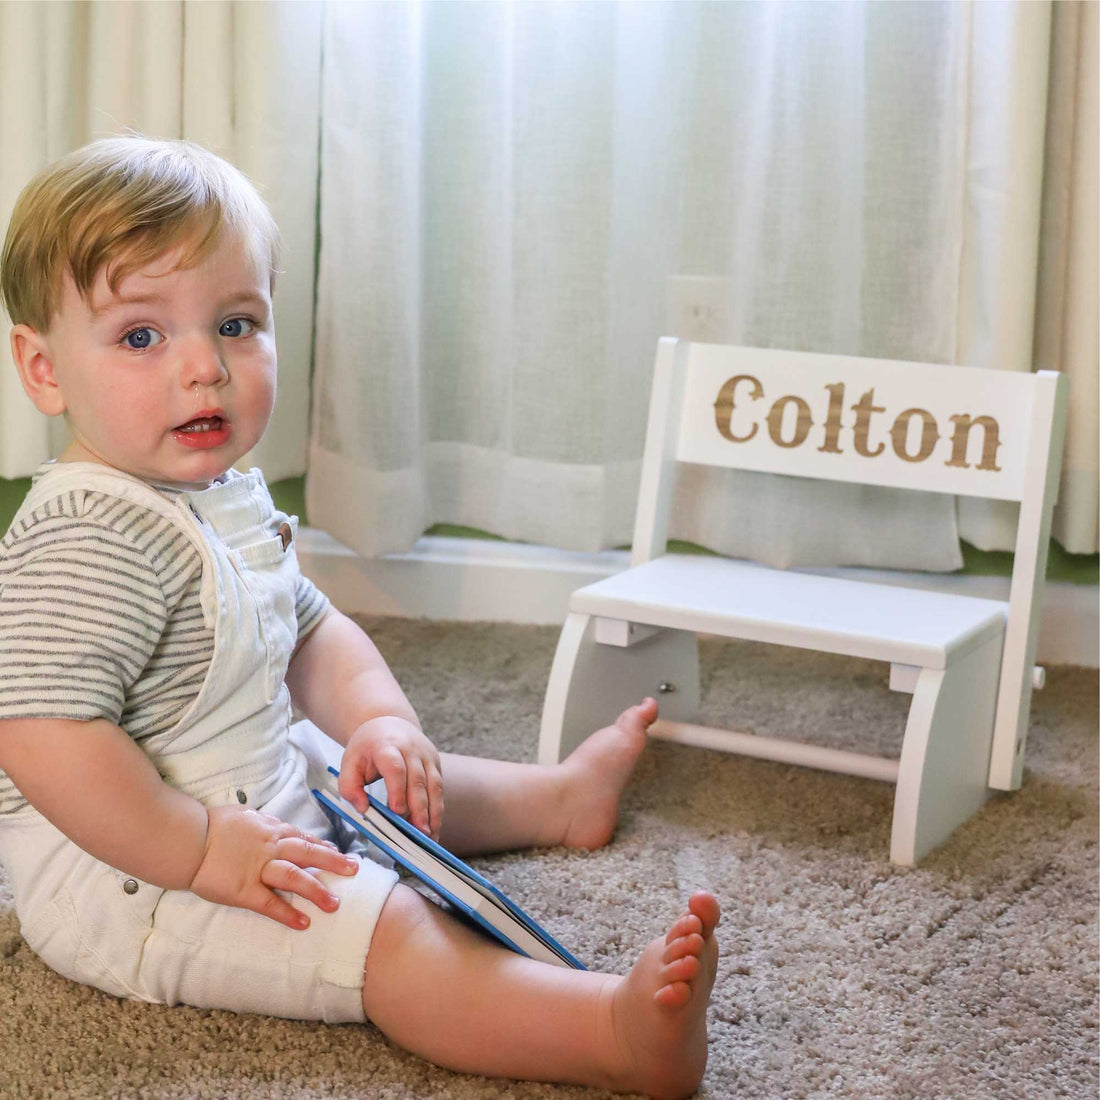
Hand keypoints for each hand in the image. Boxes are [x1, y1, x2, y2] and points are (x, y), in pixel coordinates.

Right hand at [189, 805, 358, 929]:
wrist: (188, 841)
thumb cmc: (213, 826)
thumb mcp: (244, 815)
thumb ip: (263, 821)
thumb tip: (275, 822)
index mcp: (271, 830)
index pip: (304, 838)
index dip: (324, 846)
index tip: (339, 853)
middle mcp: (270, 848)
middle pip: (308, 853)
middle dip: (333, 862)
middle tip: (354, 870)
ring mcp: (257, 870)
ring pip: (294, 878)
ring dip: (317, 890)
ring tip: (335, 904)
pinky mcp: (243, 890)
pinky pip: (270, 903)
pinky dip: (288, 913)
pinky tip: (304, 922)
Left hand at [339, 715, 443, 838]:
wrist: (388, 723)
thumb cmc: (367, 748)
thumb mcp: (349, 762)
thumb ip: (349, 787)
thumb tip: (363, 809)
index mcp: (386, 746)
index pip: (395, 768)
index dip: (398, 790)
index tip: (397, 812)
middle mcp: (411, 749)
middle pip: (418, 780)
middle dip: (420, 808)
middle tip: (419, 833)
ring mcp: (427, 755)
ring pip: (434, 785)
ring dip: (433, 812)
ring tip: (429, 837)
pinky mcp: (436, 763)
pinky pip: (439, 789)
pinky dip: (437, 810)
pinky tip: (433, 829)